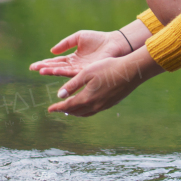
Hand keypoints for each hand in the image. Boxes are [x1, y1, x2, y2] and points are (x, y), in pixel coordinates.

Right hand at [29, 28, 130, 77]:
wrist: (113, 43)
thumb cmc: (98, 40)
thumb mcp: (78, 37)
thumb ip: (65, 43)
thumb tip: (52, 51)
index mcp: (73, 58)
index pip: (56, 61)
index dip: (45, 62)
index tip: (34, 65)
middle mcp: (75, 65)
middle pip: (57, 67)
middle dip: (45, 67)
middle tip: (33, 68)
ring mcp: (80, 69)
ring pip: (63, 71)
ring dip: (51, 70)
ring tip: (41, 70)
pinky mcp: (86, 70)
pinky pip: (72, 72)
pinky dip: (62, 72)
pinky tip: (54, 71)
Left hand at [46, 48, 163, 116]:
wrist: (131, 72)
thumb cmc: (107, 68)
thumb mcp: (86, 73)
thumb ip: (72, 85)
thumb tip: (60, 95)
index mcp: (87, 98)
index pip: (68, 105)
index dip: (58, 107)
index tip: (49, 109)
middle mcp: (95, 105)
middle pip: (76, 112)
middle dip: (65, 110)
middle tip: (58, 108)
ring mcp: (104, 106)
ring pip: (86, 113)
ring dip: (76, 112)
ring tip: (70, 109)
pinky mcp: (111, 103)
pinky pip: (94, 110)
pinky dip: (86, 110)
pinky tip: (87, 104)